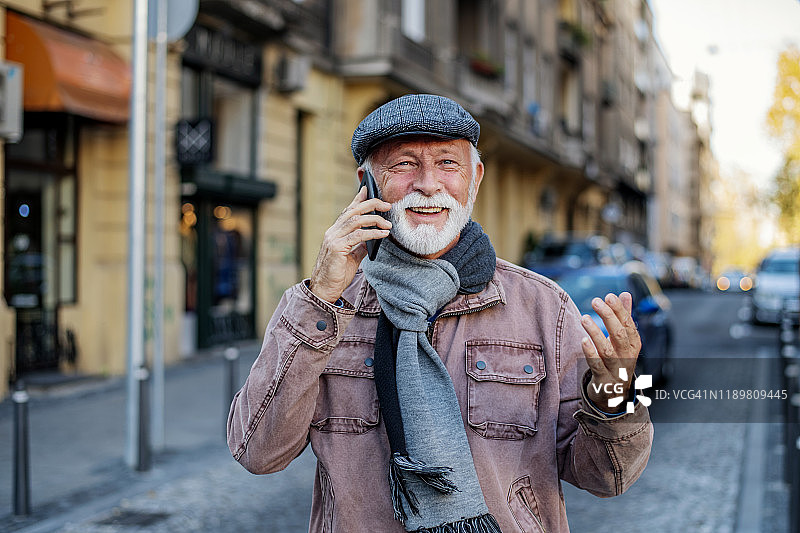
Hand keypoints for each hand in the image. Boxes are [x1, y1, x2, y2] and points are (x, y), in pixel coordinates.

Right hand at [309, 186, 391, 302]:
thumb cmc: (337, 274)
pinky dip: (373, 233)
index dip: (358, 199)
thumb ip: (361, 245)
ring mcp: (333, 238)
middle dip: (371, 204)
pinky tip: (383, 234)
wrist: (325, 289)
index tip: (369, 189)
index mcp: (335, 232)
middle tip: (387, 205)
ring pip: (356, 220)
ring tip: (388, 224)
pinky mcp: (337, 247)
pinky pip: (358, 235)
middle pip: (353, 210)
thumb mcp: (352, 256)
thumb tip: (375, 238)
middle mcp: (332, 231)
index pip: (348, 210)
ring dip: (375, 219)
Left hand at [580, 292, 641, 412]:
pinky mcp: (603, 379)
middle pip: (619, 334)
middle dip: (608, 317)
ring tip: (584, 318)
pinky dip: (590, 353)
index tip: (608, 296)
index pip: (628, 324)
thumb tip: (625, 293)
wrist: (616, 392)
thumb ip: (624, 316)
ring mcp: (616, 369)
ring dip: (596, 333)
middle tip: (595, 301)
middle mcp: (627, 356)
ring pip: (607, 350)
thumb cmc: (618, 359)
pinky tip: (583, 340)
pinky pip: (597, 365)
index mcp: (634, 344)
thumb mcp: (624, 339)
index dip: (619, 310)